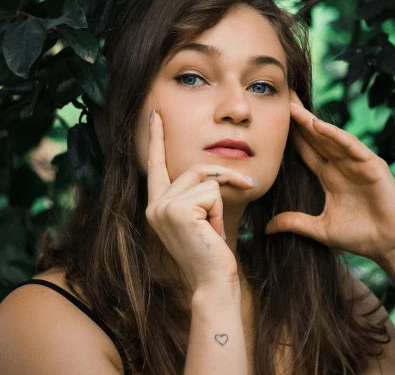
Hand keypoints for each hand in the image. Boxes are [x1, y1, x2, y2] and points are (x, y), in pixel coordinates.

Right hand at [146, 110, 256, 289]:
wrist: (211, 280)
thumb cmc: (210, 252)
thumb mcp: (201, 217)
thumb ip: (196, 194)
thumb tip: (210, 173)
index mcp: (156, 205)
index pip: (157, 165)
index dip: (157, 139)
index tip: (155, 115)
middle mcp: (154, 205)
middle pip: (195, 169)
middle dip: (223, 181)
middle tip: (240, 193)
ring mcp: (163, 207)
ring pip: (206, 180)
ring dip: (220, 205)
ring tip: (212, 230)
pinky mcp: (178, 210)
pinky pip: (213, 192)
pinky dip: (220, 212)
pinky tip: (212, 233)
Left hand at [264, 92, 394, 263]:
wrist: (391, 246)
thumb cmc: (360, 237)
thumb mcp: (320, 229)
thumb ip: (295, 223)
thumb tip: (266, 228)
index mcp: (330, 177)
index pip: (307, 150)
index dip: (292, 135)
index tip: (272, 120)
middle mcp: (342, 166)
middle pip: (316, 137)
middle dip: (300, 119)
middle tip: (282, 97)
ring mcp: (358, 163)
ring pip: (331, 137)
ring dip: (312, 121)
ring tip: (293, 106)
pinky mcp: (373, 165)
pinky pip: (351, 146)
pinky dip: (336, 135)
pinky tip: (318, 125)